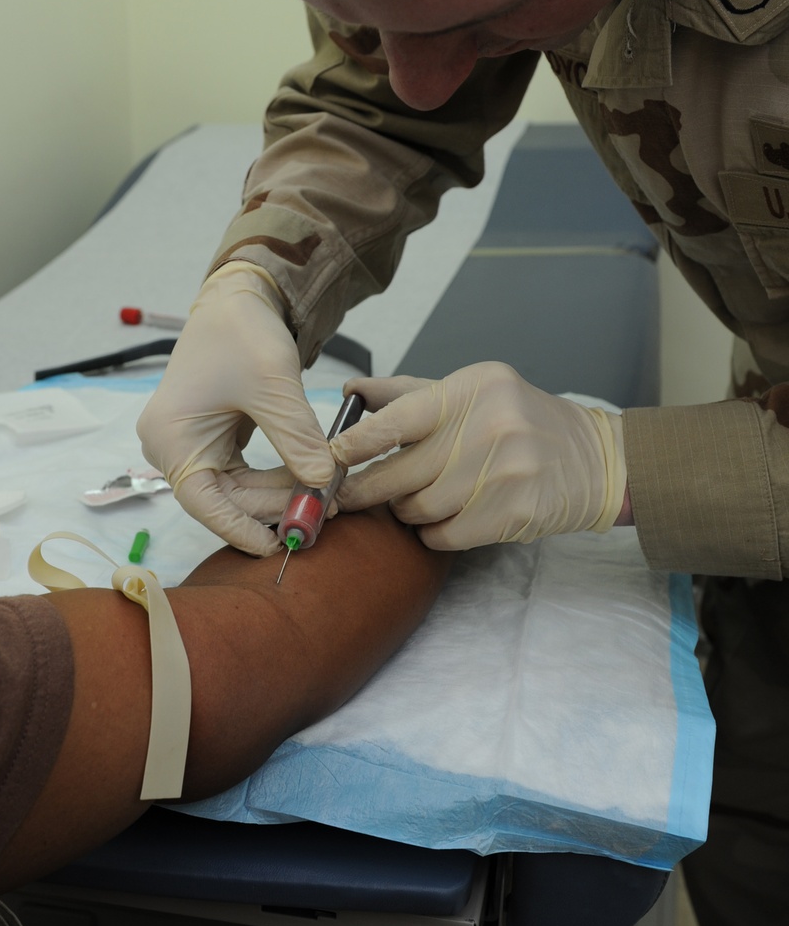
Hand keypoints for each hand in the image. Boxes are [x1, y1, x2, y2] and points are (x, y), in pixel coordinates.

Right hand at [137, 264, 334, 554]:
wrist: (239, 297)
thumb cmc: (244, 332)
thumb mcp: (274, 386)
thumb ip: (297, 438)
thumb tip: (324, 484)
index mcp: (170, 436)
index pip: (204, 502)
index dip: (241, 528)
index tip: (280, 545)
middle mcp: (172, 446)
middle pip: (223, 499)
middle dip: (271, 507)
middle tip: (320, 513)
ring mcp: (190, 443)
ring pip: (236, 489)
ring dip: (276, 494)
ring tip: (322, 495)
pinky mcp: (211, 439)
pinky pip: (241, 473)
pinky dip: (273, 478)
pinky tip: (307, 480)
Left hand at [330, 363, 626, 549]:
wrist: (594, 461)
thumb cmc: (522, 423)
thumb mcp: (473, 393)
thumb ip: (409, 394)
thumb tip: (352, 392)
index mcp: (473, 390)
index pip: (398, 419)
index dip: (356, 443)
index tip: (331, 457)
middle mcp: (490, 428)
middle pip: (400, 474)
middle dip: (366, 489)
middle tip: (348, 496)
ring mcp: (505, 473)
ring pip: (418, 509)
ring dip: (407, 511)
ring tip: (421, 499)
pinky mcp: (513, 514)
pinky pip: (443, 536)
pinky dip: (433, 533)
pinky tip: (447, 518)